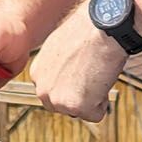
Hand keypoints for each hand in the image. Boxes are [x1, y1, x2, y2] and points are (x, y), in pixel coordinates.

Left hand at [29, 0, 126, 122]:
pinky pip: (96, 114)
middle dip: (81, 95)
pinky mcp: (75, 106)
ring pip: (81, 111)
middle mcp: (42, 89)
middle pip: (66, 107)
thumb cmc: (88, 31)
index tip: (81, 70)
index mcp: (37, 73)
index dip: (74, 84)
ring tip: (95, 72)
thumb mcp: (61, 48)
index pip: (55, 93)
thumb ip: (59, 67)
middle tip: (91, 72)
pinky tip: (101, 78)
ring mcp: (57, 99)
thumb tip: (67, 76)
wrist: (103, 27)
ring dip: (93, 97)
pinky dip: (104, 101)